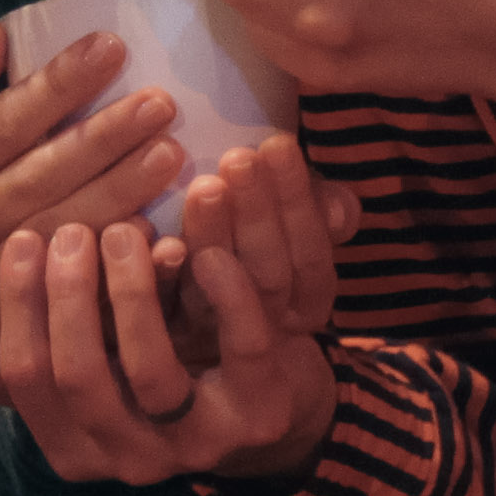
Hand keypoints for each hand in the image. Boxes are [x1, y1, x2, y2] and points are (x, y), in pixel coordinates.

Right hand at [0, 26, 187, 440]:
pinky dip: (129, 261)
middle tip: (161, 102)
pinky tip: (171, 234)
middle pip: (40, 178)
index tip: (111, 46)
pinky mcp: (37, 316)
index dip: (56, 86)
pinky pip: (89, 290)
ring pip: (69, 232)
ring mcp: (1, 277)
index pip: (1, 123)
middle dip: (103, 139)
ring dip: (124, 193)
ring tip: (173, 152)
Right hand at [0, 217, 336, 487]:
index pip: (26, 382)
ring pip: (150, 371)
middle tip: (72, 231)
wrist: (259, 400)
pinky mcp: (260, 413)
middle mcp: (132, 460)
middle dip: (67, 296)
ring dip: (131, 291)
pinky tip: (200, 250)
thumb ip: (24, 362)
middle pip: (79, 378)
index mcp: (77, 450)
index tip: (22, 239)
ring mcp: (199, 444)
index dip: (18, 307)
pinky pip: (241, 349)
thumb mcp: (86, 368)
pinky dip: (221, 293)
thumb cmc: (151, 369)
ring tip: (123, 231)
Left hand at [145, 133, 358, 366]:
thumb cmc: (259, 246)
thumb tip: (339, 207)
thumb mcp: (298, 230)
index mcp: (306, 302)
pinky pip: (166, 311)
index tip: (278, 146)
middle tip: (239, 158)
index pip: (311, 256)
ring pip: (219, 292)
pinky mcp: (166, 340)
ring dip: (212, 235)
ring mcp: (212, 336)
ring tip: (204, 187)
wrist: (207, 349)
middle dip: (257, 213)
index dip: (299, 202)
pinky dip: (163, 273)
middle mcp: (264, 325)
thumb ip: (320, 213)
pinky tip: (156, 235)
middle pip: (268, 276)